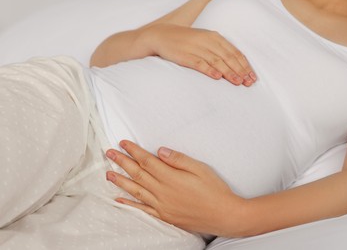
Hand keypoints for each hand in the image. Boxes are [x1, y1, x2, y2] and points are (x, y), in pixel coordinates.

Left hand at [105, 140, 243, 235]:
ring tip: (108, 174)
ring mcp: (162, 205)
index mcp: (171, 177)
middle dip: (122, 162)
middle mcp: (163, 192)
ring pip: (136, 191)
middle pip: (137, 174)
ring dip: (120, 181)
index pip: (147, 161)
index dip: (133, 151)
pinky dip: (129, 204)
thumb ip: (178, 159)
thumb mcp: (200, 169)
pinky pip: (142, 209)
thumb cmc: (214, 190)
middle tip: (109, 153)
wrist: (223, 215)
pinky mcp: (165, 216)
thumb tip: (160, 151)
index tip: (123, 143)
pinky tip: (119, 199)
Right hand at [142, 23, 256, 86]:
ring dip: (229, 72)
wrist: (162, 35)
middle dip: (240, 71)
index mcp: (215, 37)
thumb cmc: (187, 41)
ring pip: (217, 61)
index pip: (235, 52)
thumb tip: (235, 66)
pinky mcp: (186, 56)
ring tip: (238, 82)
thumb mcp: (205, 41)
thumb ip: (219, 51)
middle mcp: (208, 41)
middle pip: (229, 57)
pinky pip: (200, 63)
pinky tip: (217, 77)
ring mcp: (197, 48)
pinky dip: (209, 70)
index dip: (245, 65)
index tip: (252, 77)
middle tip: (248, 83)